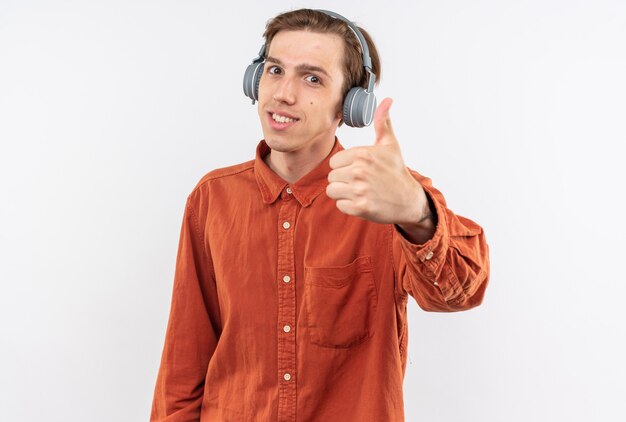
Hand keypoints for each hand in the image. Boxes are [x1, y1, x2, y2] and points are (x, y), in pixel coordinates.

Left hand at [326, 98, 430, 225]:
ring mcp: (359, 190)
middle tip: (361, 182)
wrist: (409, 200)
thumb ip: (382, 123)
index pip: (334, 161)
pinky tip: (363, 201)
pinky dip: (349, 206)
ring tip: (360, 191)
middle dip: (343, 181)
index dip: (344, 166)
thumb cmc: (396, 170)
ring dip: (344, 194)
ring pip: (332, 191)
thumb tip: (386, 100)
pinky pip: (340, 205)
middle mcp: (359, 171)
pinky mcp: (360, 207)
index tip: (358, 170)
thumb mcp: (390, 145)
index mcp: (362, 154)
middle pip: (332, 177)